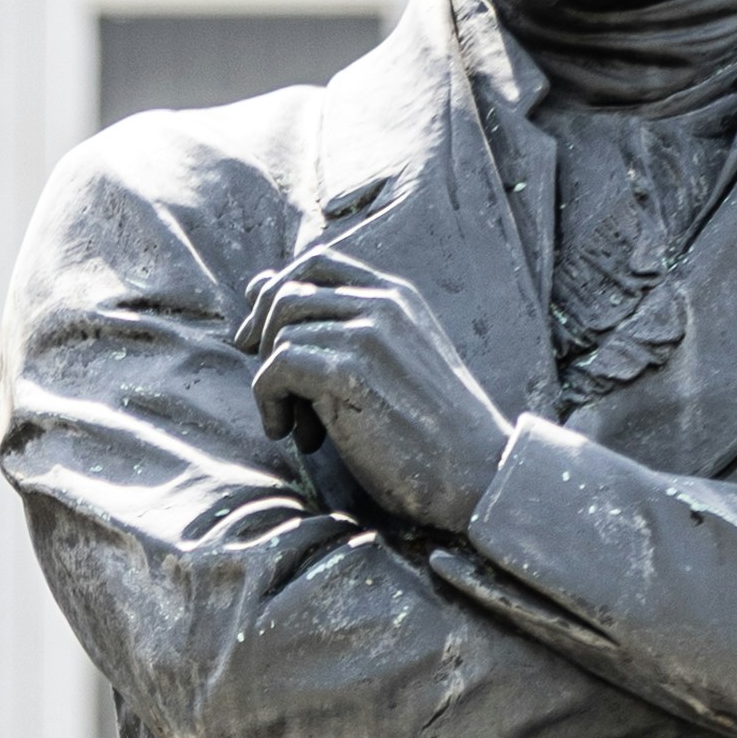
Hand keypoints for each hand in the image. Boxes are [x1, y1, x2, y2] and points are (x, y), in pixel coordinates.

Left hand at [238, 241, 514, 534]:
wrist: (477, 474)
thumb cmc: (433, 432)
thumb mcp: (391, 365)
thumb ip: (342, 328)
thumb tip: (261, 290)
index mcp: (396, 297)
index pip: (317, 263)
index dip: (277, 292)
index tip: (260, 335)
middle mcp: (381, 304)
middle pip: (287, 292)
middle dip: (263, 338)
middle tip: (271, 388)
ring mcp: (366, 334)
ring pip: (280, 332)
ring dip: (272, 383)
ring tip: (296, 425)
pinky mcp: (348, 371)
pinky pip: (277, 367)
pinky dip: (269, 402)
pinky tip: (288, 434)